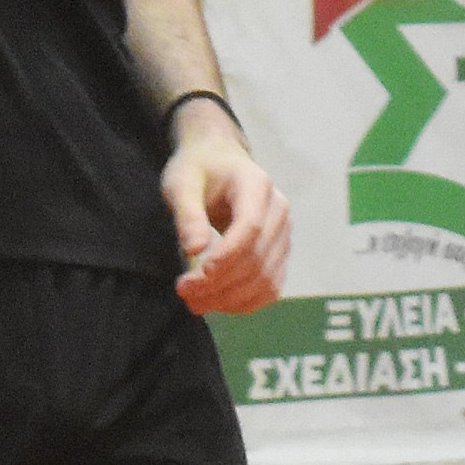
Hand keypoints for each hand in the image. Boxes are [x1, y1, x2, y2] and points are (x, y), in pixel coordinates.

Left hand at [163, 112, 290, 313]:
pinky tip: (218, 303)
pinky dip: (246, 302)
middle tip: (184, 291)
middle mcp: (278, 210)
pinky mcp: (280, 252)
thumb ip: (188, 215)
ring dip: (230, 298)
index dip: (226, 256)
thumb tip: (194, 250)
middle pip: (257, 257)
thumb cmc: (198, 170)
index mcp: (256, 185)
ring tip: (195, 302)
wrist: (219, 161)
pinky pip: (271, 287)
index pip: (249, 227)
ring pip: (265, 278)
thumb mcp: (181, 183)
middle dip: (220, 283)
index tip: (196, 276)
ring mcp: (283, 234)